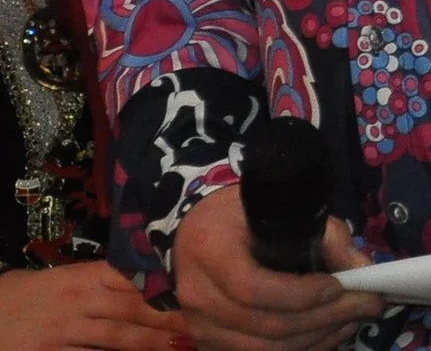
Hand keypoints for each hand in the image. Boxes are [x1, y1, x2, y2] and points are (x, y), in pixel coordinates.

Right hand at [0, 262, 190, 350]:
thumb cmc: (30, 297)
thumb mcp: (67, 282)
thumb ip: (106, 282)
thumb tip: (155, 281)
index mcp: (86, 277)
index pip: (135, 277)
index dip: (170, 285)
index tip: (202, 289)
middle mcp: (80, 301)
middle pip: (135, 307)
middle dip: (173, 316)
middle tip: (209, 320)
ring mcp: (66, 331)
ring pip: (119, 337)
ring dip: (154, 342)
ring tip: (186, 345)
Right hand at [169, 188, 378, 350]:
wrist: (199, 234)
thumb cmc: (245, 217)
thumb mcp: (285, 211)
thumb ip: (327, 238)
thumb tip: (364, 270)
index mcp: (211, 250)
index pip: (255, 287)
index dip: (302, 294)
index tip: (340, 286)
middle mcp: (197, 293)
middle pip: (267, 324)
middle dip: (326, 318)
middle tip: (367, 305)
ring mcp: (198, 325)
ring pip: (265, 348)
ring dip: (318, 338)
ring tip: (352, 319)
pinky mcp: (207, 343)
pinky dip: (301, 348)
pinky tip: (327, 332)